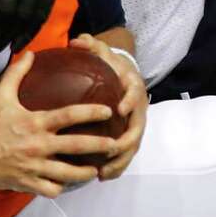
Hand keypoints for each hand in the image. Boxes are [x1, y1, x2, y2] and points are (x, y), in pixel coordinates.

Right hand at [0, 50, 117, 197]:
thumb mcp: (0, 94)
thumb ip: (18, 73)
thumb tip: (31, 53)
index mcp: (35, 122)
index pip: (70, 115)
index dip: (92, 112)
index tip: (108, 111)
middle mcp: (38, 145)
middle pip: (77, 146)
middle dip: (100, 145)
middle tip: (114, 144)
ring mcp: (33, 166)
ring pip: (68, 173)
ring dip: (85, 172)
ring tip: (95, 170)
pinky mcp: (26, 183)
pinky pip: (50, 189)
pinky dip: (59, 187)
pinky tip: (64, 184)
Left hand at [69, 34, 146, 179]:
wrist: (126, 74)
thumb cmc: (111, 65)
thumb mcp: (103, 52)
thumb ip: (91, 45)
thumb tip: (77, 40)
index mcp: (132, 86)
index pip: (135, 93)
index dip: (130, 101)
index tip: (120, 109)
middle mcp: (138, 107)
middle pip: (137, 127)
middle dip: (125, 141)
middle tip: (110, 150)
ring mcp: (136, 123)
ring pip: (132, 146)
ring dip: (120, 160)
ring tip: (103, 172)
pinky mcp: (130, 135)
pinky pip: (126, 154)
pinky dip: (117, 166)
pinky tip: (102, 176)